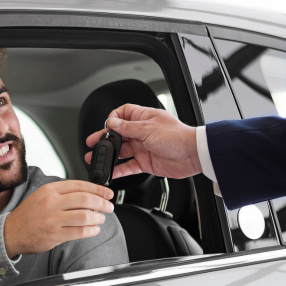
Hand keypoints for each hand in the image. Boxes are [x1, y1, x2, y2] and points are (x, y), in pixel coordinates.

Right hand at [4, 180, 113, 257]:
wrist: (11, 232)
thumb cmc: (29, 215)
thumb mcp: (43, 196)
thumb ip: (63, 194)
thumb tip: (89, 195)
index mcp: (49, 190)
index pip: (80, 185)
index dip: (98, 189)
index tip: (107, 193)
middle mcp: (51, 202)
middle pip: (85, 199)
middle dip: (102, 203)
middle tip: (109, 207)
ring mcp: (53, 219)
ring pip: (85, 215)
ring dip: (98, 217)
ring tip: (100, 218)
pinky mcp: (54, 234)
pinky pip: (80, 231)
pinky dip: (91, 230)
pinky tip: (94, 229)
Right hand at [85, 104, 201, 178]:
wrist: (192, 155)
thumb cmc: (177, 136)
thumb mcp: (148, 128)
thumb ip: (127, 128)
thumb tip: (112, 123)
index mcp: (144, 118)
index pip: (123, 114)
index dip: (113, 119)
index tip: (107, 126)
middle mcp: (142, 132)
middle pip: (118, 134)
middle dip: (105, 139)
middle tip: (92, 143)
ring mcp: (142, 147)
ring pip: (121, 151)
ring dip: (109, 156)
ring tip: (96, 159)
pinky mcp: (145, 162)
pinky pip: (128, 166)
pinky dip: (119, 170)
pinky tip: (110, 172)